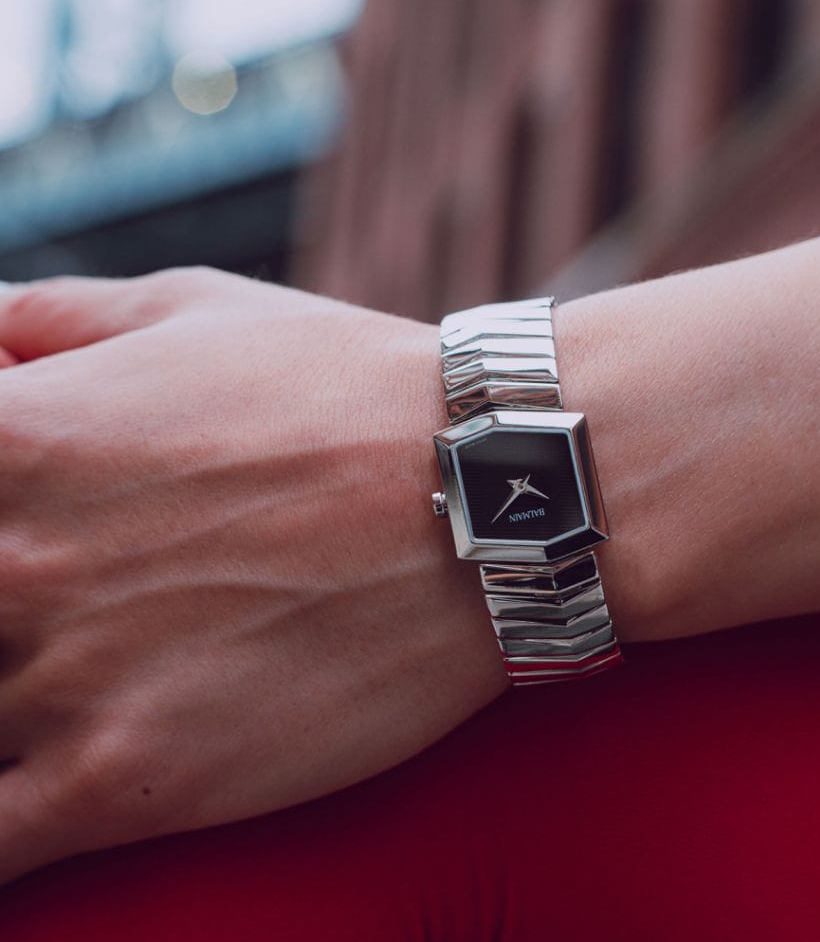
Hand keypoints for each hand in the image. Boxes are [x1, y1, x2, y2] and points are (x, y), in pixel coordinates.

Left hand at [0, 268, 507, 883]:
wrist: (487, 489)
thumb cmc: (348, 388)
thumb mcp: (192, 309)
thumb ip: (52, 320)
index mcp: (7, 435)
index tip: (6, 538)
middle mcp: (8, 558)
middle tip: (37, 609)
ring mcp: (60, 678)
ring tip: (64, 669)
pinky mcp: (128, 778)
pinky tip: (31, 795)